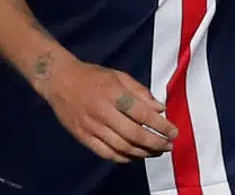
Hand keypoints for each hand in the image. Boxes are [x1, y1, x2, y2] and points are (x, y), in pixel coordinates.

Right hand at [42, 59, 178, 162]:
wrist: (60, 81)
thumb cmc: (94, 76)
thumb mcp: (120, 76)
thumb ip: (141, 92)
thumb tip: (160, 109)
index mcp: (113, 93)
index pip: (142, 114)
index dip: (161, 125)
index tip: (174, 132)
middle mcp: (102, 112)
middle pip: (133, 134)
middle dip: (155, 143)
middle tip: (168, 146)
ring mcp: (91, 126)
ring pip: (121, 147)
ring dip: (142, 153)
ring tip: (156, 152)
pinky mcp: (82, 137)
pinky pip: (105, 153)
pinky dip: (122, 158)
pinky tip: (135, 156)